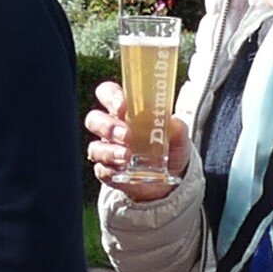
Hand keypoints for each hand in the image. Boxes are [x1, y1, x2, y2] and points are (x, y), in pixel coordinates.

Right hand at [88, 80, 191, 198]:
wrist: (170, 177)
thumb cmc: (169, 148)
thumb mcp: (178, 137)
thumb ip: (177, 128)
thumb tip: (174, 122)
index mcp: (125, 111)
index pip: (107, 93)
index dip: (110, 97)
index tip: (122, 106)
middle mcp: (111, 128)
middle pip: (94, 119)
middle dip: (108, 126)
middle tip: (126, 135)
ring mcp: (107, 151)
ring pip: (94, 147)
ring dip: (109, 151)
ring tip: (127, 156)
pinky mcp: (107, 171)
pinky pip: (101, 170)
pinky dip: (111, 170)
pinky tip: (123, 171)